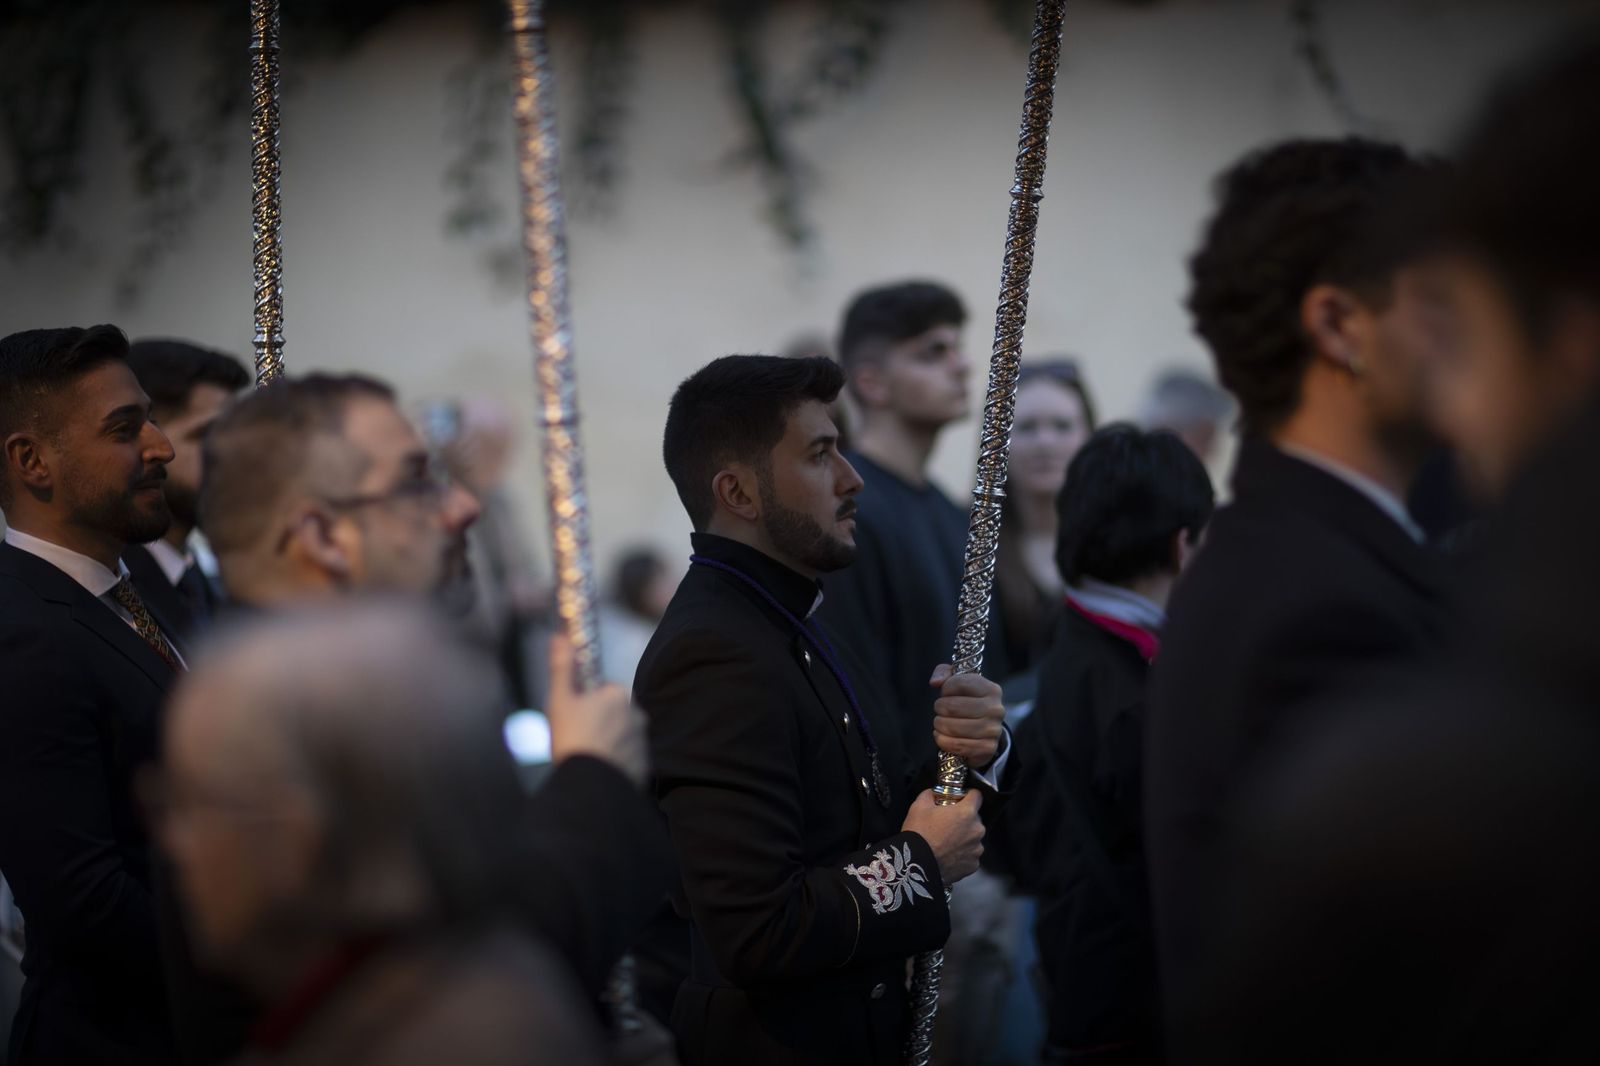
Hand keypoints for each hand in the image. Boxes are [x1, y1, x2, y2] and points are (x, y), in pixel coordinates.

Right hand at [545, 635, 648, 786]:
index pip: (603, 690)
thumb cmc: (572, 739)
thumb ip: (562, 667)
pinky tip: (599, 771)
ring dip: (609, 742)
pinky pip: (628, 758)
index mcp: (618, 695)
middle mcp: (637, 714)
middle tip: (578, 739)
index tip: (573, 716)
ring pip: (622, 736)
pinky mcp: (644, 766)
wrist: (589, 785)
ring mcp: (642, 741)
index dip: (585, 702)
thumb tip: (560, 636)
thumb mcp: (559, 700)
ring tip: (587, 758)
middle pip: (614, 713)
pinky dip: (616, 762)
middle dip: (599, 722)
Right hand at [902, 788, 984, 884]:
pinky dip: (963, 855)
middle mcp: (977, 830)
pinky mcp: (973, 865)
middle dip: (964, 820)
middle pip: (975, 819)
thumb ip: (930, 795)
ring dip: (964, 838)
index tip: (960, 799)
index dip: (967, 795)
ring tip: (947, 844)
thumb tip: (933, 793)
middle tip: (947, 825)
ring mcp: (977, 849)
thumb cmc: (919, 833)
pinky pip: (970, 856)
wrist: (916, 865)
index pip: (976, 795)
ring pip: (973, 838)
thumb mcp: (919, 806)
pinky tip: (949, 856)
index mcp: (967, 812)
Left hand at [928, 664, 1005, 767]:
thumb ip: (944, 673)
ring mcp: (993, 730)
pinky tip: (942, 737)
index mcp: (992, 689)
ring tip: (940, 723)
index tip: (945, 693)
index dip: (946, 689)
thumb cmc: (966, 702)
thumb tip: (935, 682)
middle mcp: (996, 709)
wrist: (982, 731)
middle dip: (940, 709)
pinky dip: (944, 741)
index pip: (960, 683)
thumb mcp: (956, 682)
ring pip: (953, 727)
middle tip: (941, 711)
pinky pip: (957, 745)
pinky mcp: (987, 748)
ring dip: (940, 725)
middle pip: (953, 706)